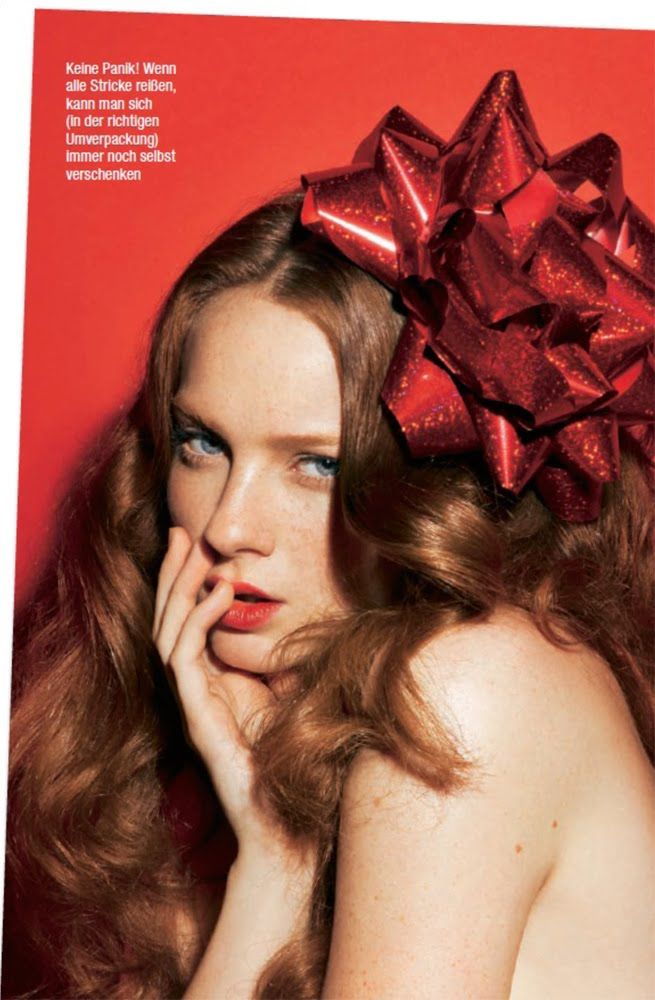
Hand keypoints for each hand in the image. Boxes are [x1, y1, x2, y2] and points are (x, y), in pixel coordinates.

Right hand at [152, 526, 291, 857]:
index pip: (184, 622)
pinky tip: (218, 592)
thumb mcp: (289, 694)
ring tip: (198, 552)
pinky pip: (184, 657)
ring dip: (180, 588)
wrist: (283, 821)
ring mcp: (190, 703)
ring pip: (168, 633)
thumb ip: (282, 660)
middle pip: (167, 619)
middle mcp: (193, 690)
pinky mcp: (196, 716)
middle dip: (173, 573)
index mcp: (208, 683)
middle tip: (182, 530)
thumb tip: (307, 621)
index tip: (195, 541)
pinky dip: (198, 619)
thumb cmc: (290, 761)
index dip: (184, 581)